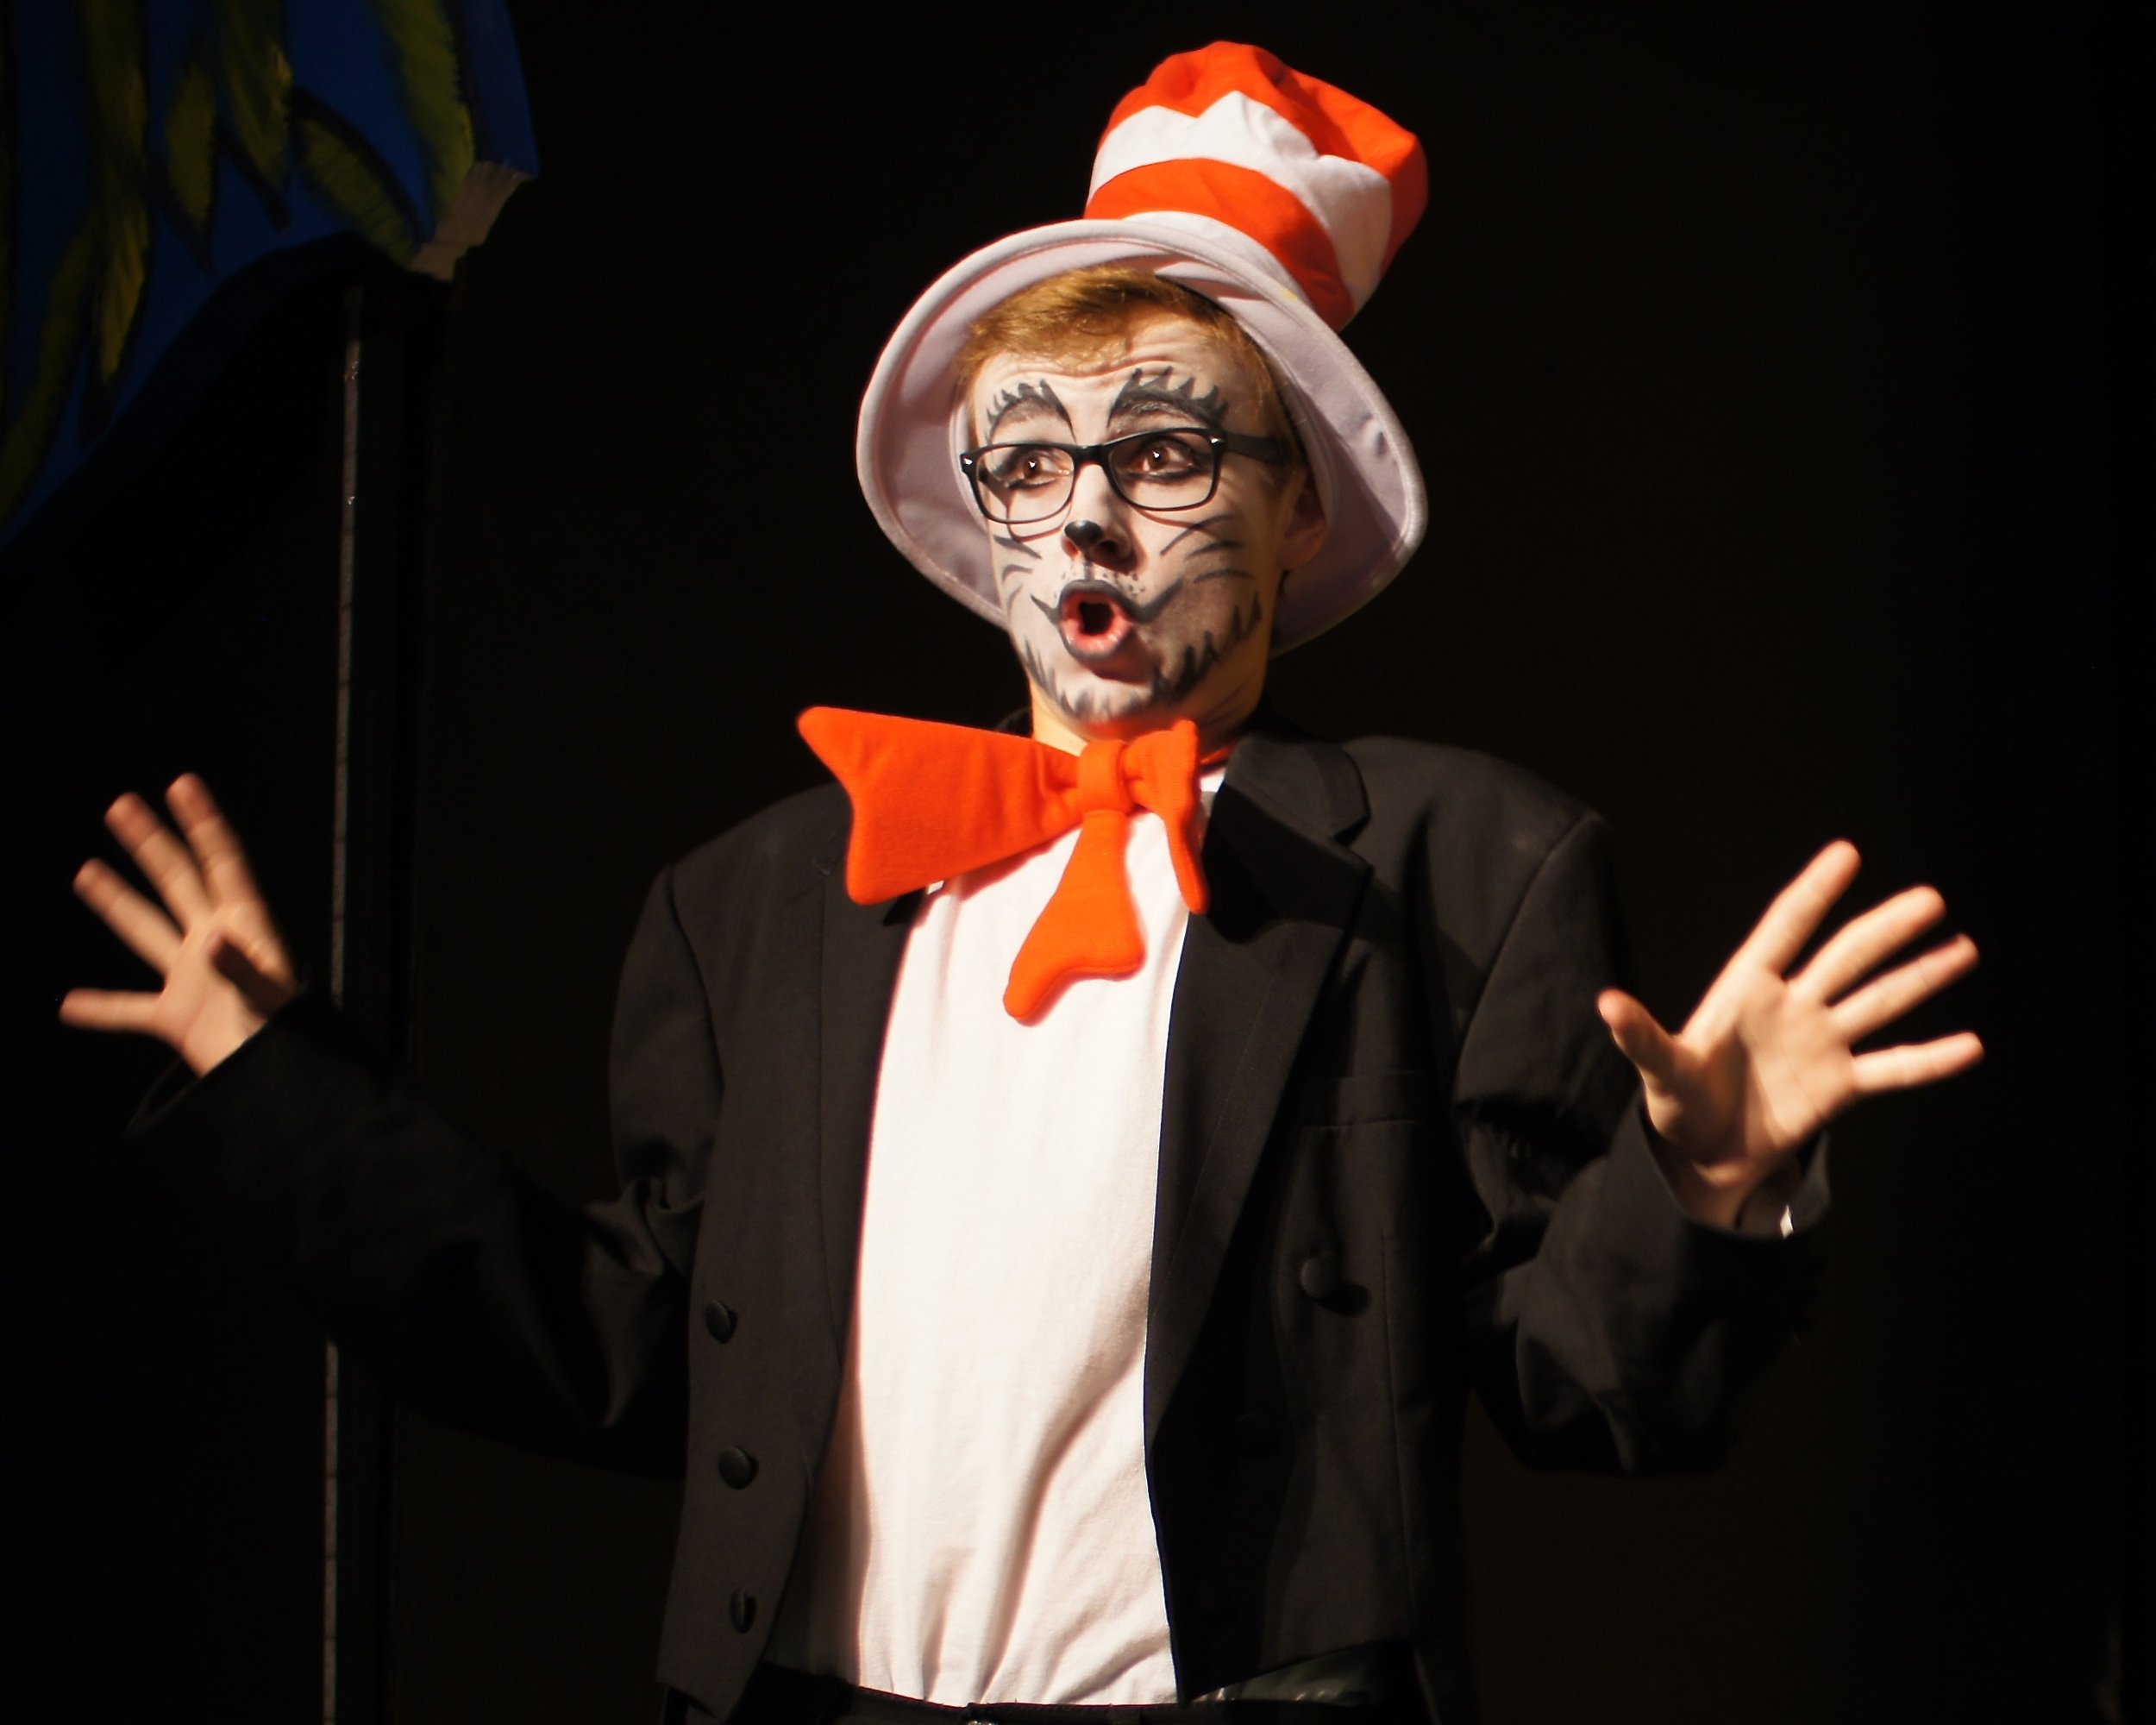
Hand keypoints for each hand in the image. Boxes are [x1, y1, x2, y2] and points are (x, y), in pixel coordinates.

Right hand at [60, 775, 298, 1075]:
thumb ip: (242, 969)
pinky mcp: (175, 1018)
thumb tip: (212, 940)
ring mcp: (192, 979)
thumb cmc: (289, 1039)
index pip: (222, 863)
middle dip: (151, 844)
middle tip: (122, 805)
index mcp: (246, 928)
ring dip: (116, 902)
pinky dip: (99, 1008)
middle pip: (177, 882)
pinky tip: (67, 1005)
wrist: (280, 1081)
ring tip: (87, 872)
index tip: (183, 785)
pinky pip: (128, 1009)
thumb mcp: (270, 999)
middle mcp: (214, 944)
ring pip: (146, 931)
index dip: (203, 823)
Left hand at [1596, 841, 1981, 1226]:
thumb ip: (1641, 1036)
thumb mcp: (1658, 1069)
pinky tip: (1970, 1045)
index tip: (1846, 853)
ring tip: (1962, 949)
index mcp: (1746, 991)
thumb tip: (1607, 1004)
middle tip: (1930, 899)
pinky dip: (1930, 1060)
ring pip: (1879, 1002)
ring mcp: (1821, 1043)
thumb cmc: (1677, 1102)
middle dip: (1884, 929)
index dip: (1813, 892)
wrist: (1703, 1154)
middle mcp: (1792, 1007)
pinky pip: (1892, 1068)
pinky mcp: (1841, 1086)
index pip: (1785, 930)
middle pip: (1845, 958)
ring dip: (1919, 978)